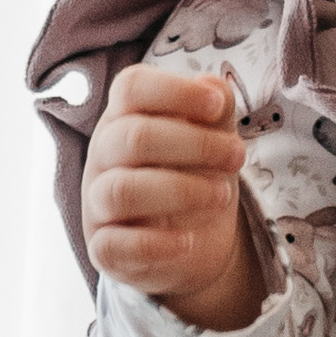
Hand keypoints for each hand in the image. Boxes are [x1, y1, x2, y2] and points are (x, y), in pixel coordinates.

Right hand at [84, 66, 262, 330]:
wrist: (194, 245)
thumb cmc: (196, 177)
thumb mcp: (213, 138)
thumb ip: (214, 109)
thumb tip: (212, 87)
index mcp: (124, 117)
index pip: (130, 87)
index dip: (174, 92)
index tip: (217, 107)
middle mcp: (102, 156)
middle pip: (133, 137)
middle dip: (195, 145)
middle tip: (237, 156)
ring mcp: (98, 204)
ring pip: (122, 190)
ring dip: (181, 191)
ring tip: (222, 197)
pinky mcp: (104, 249)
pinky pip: (115, 245)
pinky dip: (156, 245)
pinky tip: (188, 242)